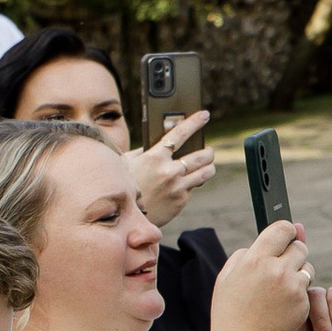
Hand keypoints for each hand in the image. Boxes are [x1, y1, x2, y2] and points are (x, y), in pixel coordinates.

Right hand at [131, 111, 215, 231]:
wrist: (123, 215)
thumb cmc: (125, 184)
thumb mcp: (128, 162)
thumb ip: (145, 151)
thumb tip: (159, 141)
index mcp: (155, 156)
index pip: (180, 133)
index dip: (195, 122)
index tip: (204, 115)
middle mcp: (169, 170)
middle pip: (203, 155)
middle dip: (208, 152)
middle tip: (208, 151)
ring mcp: (177, 186)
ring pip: (206, 172)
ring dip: (208, 167)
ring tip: (206, 166)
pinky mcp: (181, 200)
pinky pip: (194, 188)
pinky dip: (191, 184)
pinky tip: (184, 184)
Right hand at [207, 220, 311, 330]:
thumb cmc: (230, 311)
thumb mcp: (227, 277)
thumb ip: (245, 254)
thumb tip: (263, 243)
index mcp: (255, 259)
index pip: (283, 228)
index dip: (286, 230)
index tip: (286, 235)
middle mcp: (276, 269)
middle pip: (299, 247)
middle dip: (293, 253)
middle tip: (283, 265)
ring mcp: (292, 286)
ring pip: (307, 267)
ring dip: (299, 273)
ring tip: (282, 287)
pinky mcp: (303, 302)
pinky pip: (307, 288)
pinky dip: (300, 293)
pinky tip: (284, 303)